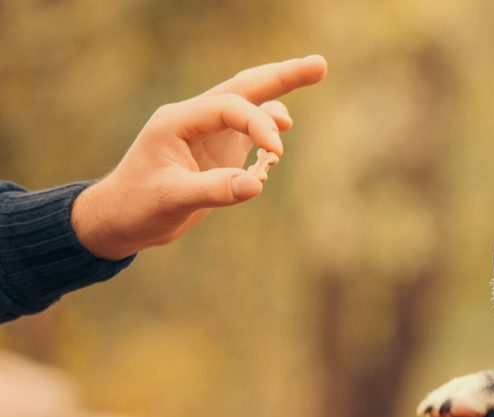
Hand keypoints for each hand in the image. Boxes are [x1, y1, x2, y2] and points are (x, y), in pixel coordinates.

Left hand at [71, 55, 327, 259]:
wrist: (119, 219)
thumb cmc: (138, 207)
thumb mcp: (173, 199)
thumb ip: (214, 190)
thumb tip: (256, 184)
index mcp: (178, 120)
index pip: (229, 108)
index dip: (258, 124)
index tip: (276, 152)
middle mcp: (194, 119)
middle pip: (244, 88)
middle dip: (282, 76)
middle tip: (320, 65)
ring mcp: (206, 133)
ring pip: (249, 104)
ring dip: (279, 94)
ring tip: (314, 73)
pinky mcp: (216, 150)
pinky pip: (248, 130)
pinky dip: (268, 128)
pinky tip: (282, 132)